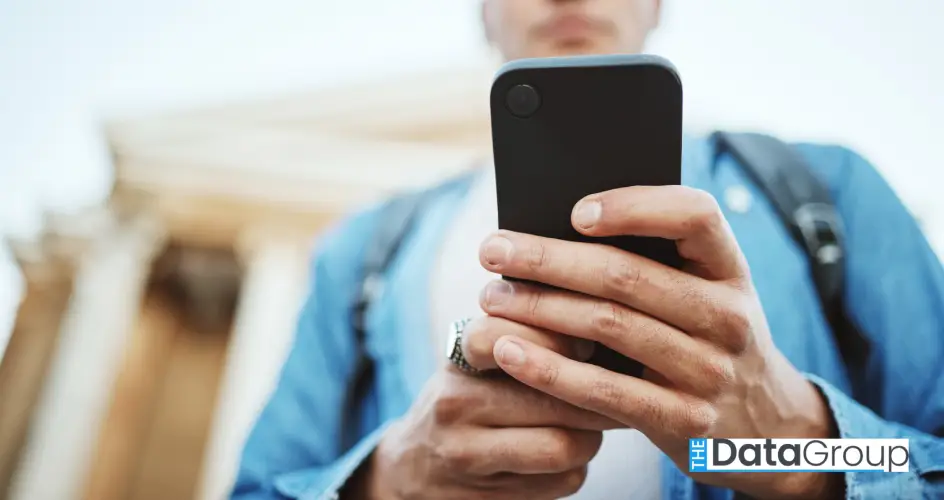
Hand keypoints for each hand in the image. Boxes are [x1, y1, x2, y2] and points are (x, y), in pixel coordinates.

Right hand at [358, 317, 619, 499]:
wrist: (412, 467)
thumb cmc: (464, 399)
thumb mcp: (476, 360)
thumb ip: (523, 335)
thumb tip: (596, 329)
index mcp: (458, 358)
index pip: (515, 335)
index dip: (564, 340)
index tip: (589, 344)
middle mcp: (456, 404)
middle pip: (553, 397)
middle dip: (597, 396)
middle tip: (618, 390)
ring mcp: (467, 455)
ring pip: (563, 446)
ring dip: (591, 438)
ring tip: (591, 426)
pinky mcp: (486, 498)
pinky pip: (560, 483)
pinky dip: (576, 470)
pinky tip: (565, 458)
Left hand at [476, 186, 840, 499]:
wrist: (766, 427)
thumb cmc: (710, 341)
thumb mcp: (706, 296)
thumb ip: (656, 266)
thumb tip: (558, 232)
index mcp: (730, 270)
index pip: (696, 215)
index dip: (634, 206)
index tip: (574, 210)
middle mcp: (728, 316)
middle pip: (628, 275)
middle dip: (549, 258)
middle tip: (493, 250)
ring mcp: (710, 371)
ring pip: (609, 326)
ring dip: (540, 308)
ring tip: (492, 298)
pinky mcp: (684, 420)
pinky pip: (605, 391)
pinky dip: (550, 370)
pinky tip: (509, 353)